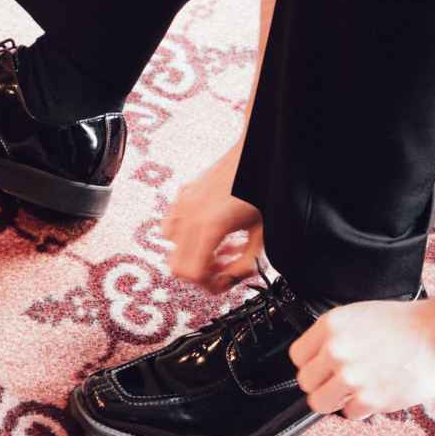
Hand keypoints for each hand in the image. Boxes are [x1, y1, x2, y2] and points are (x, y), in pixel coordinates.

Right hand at [162, 143, 263, 293]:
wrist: (257, 151)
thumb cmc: (263, 186)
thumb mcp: (263, 233)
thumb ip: (246, 263)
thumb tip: (232, 278)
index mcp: (209, 227)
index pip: (191, 273)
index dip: (209, 285)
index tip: (224, 280)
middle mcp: (190, 216)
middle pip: (176, 266)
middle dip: (199, 273)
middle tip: (220, 268)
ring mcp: (183, 204)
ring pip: (170, 248)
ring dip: (192, 254)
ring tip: (216, 248)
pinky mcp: (183, 196)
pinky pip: (171, 225)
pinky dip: (185, 236)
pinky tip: (206, 232)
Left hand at [288, 299, 434, 419]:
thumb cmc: (408, 324)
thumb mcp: (359, 316)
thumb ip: (334, 337)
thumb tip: (318, 359)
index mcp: (330, 326)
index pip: (297, 356)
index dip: (311, 364)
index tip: (322, 367)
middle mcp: (335, 350)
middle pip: (305, 381)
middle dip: (322, 384)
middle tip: (340, 382)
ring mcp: (350, 376)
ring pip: (319, 402)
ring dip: (336, 400)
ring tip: (355, 391)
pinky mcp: (368, 398)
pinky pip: (349, 413)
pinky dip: (361, 408)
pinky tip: (376, 393)